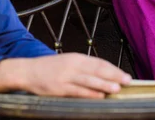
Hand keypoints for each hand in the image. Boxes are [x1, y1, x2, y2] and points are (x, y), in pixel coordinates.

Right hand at [0, 53, 131, 97]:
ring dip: (104, 84)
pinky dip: (89, 93)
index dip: (113, 69)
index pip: (99, 62)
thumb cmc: (48, 68)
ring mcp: (66, 76)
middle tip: (127, 80)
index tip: (124, 74)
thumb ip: (82, 68)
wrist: (26, 71)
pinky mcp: (59, 88)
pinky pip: (77, 91)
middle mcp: (72, 65)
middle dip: (114, 75)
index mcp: (76, 58)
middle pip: (97, 70)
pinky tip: (99, 95)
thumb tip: (102, 75)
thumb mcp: (67, 63)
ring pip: (89, 80)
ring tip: (117, 88)